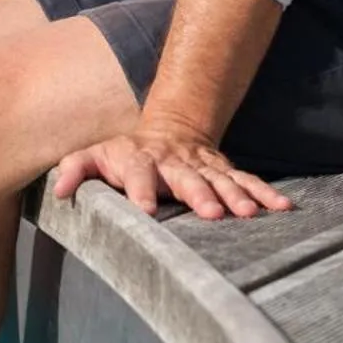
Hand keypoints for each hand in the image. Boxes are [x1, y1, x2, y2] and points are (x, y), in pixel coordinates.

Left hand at [52, 123, 292, 219]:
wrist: (169, 128)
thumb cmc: (124, 153)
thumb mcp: (95, 154)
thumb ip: (76, 169)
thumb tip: (59, 190)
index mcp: (140, 159)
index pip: (137, 172)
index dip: (140, 189)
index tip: (146, 210)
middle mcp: (174, 162)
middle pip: (187, 178)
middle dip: (199, 194)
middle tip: (212, 213)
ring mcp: (202, 166)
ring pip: (221, 180)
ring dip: (236, 196)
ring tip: (248, 213)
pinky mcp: (224, 171)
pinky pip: (247, 181)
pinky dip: (264, 193)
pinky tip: (282, 208)